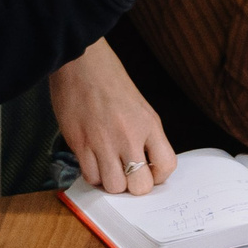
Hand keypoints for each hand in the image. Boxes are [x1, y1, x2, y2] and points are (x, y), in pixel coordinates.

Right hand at [50, 40, 177, 195]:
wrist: (80, 61)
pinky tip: (91, 159)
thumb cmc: (108, 78)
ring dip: (110, 181)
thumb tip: (142, 165)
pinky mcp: (80, 143)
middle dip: (132, 186)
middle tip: (124, 174)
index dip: (158, 177)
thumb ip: (143, 134)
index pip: (167, 165)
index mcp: (149, 123)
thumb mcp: (138, 105)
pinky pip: (90, 176)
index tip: (148, 173)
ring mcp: (104, 141)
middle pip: (140, 186)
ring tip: (105, 166)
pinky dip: (92, 174)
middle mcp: (130, 136)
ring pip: (113, 186)